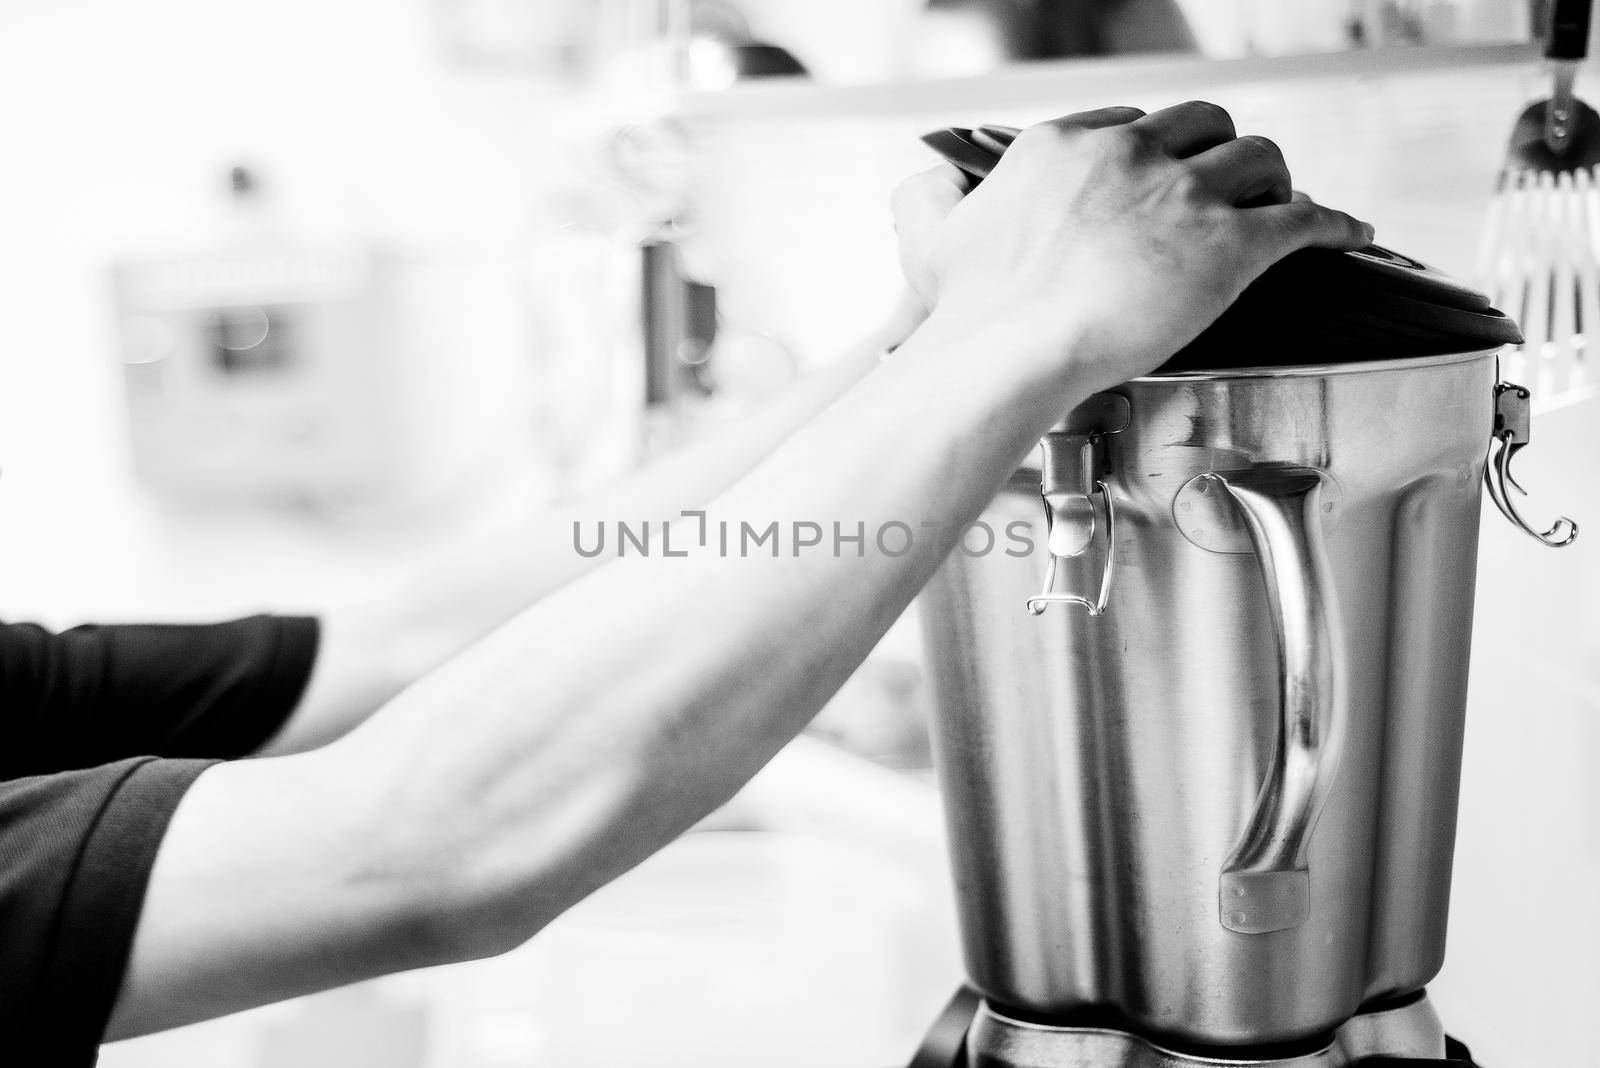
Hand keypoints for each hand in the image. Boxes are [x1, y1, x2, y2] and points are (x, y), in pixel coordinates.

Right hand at [892, 102, 1374, 391]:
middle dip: (1220, 152)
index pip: (1131, 120)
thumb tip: (929, 188)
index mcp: (1063, 145)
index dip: (1154, 148)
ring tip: (1281, 204)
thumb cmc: (967, 312)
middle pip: (1204, 124)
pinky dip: (1332, 225)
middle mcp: (1127, 155)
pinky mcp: (1227, 248)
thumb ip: (933, 203)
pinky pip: (1303, 221)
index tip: (1161, 173)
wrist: (1006, 354)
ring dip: (1274, 181)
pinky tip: (1346, 234)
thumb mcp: (933, 237)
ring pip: (1259, 158)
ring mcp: (1182, 197)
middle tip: (1228, 186)